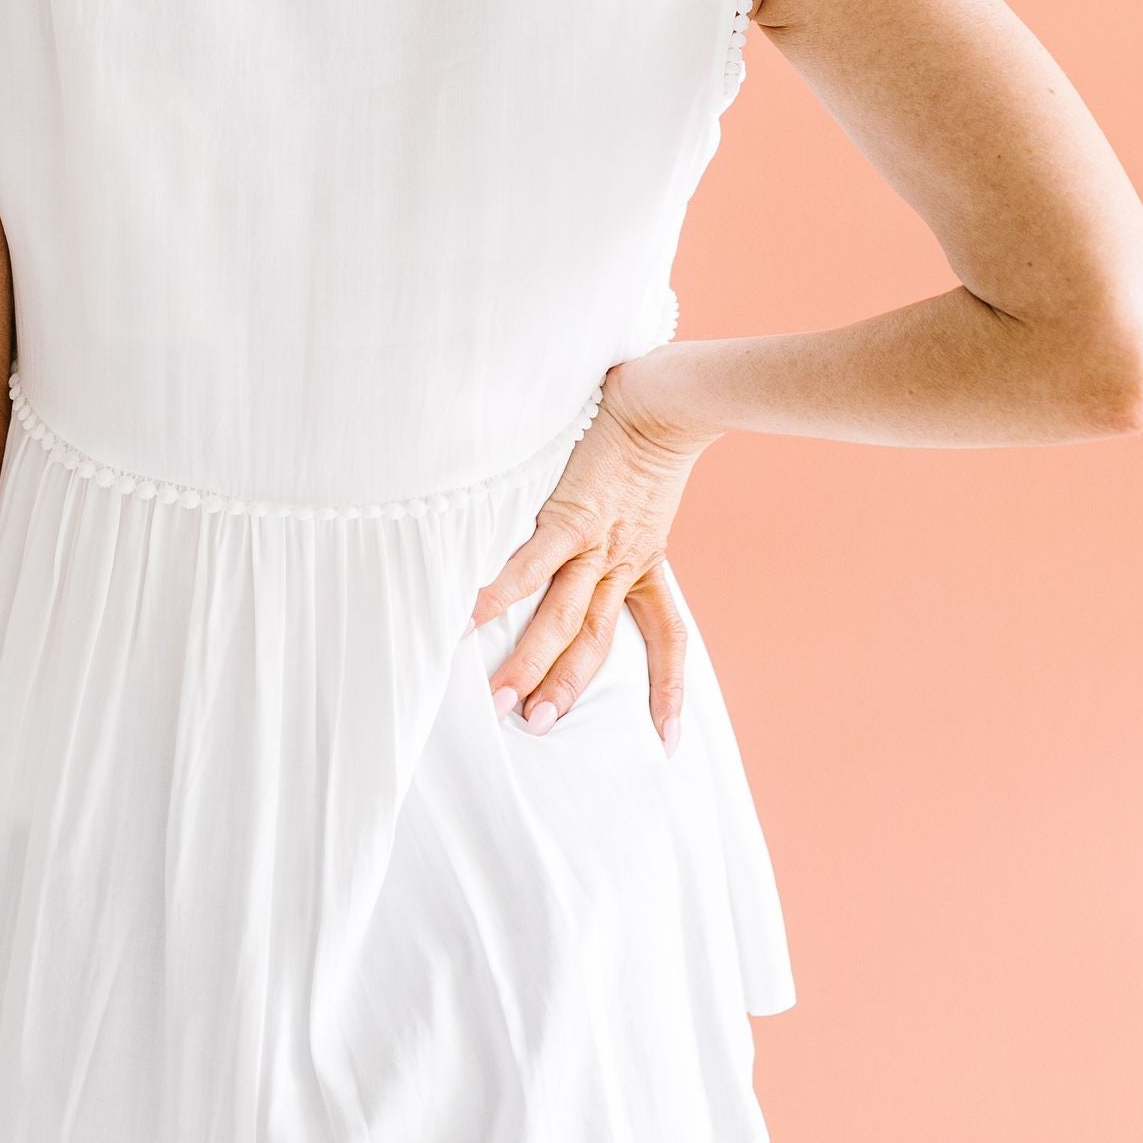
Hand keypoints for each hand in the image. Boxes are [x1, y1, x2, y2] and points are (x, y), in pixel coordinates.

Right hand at [471, 355, 717, 746]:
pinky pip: (535, 562)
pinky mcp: (573, 515)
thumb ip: (627, 523)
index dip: (670, 690)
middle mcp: (623, 563)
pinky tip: (471, 618)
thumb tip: (608, 528)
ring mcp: (598, 543)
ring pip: (564, 617)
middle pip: (595, 642)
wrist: (666, 400)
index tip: (669, 742)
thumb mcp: (649, 499)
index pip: (667, 639)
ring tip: (503, 702)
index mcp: (645, 563)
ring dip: (533, 662)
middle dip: (565, 688)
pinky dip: (504, 591)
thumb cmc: (648, 438)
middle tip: (535, 729)